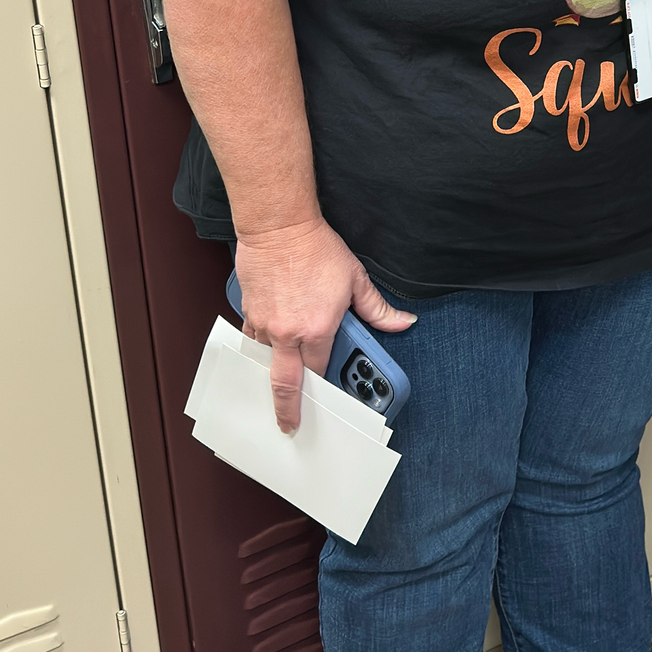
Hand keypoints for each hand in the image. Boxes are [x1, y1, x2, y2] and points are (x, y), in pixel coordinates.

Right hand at [232, 216, 413, 433]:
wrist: (279, 226)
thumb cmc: (316, 248)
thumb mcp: (356, 279)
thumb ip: (378, 309)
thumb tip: (403, 322)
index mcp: (317, 329)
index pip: (319, 370)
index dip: (322, 386)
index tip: (322, 401)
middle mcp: (287, 333)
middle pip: (284, 383)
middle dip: (286, 409)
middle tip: (288, 425)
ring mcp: (264, 324)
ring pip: (265, 361)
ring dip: (271, 374)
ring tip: (274, 388)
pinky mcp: (248, 311)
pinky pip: (252, 339)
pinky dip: (258, 348)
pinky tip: (263, 351)